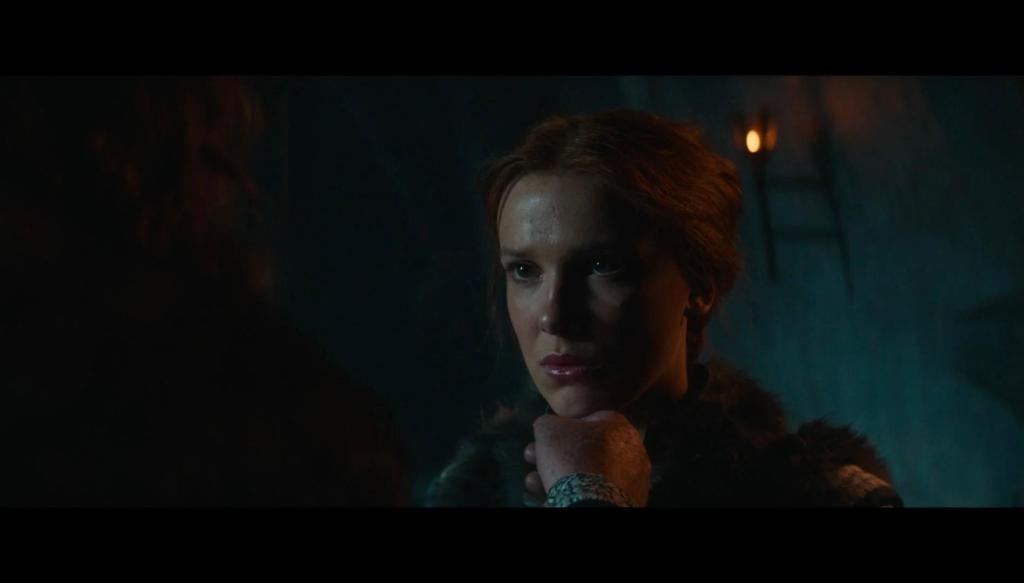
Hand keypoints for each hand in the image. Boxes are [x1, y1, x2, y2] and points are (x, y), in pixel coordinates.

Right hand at [524, 410, 650, 506]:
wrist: (590, 502)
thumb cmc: (572, 457)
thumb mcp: (548, 428)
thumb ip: (548, 423)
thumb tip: (548, 426)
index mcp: (619, 426)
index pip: (590, 419)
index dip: (563, 427)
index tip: (546, 438)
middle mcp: (631, 452)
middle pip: (585, 448)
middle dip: (555, 454)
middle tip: (533, 458)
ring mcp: (630, 480)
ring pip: (586, 473)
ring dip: (558, 474)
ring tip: (534, 481)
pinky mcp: (624, 502)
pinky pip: (593, 492)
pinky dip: (572, 492)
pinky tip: (549, 495)